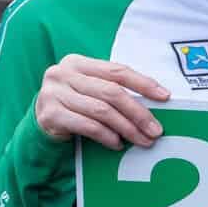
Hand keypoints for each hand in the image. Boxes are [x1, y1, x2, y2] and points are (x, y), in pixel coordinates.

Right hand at [34, 56, 169, 149]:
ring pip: (101, 111)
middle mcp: (63, 74)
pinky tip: (117, 143)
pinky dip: (106, 136)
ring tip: (142, 140)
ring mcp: (53, 93)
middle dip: (138, 113)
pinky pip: (87, 126)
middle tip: (156, 130)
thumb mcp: (92, 90)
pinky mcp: (49, 114)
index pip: (117, 71)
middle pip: (112, 93)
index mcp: (78, 63)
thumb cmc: (76, 103)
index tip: (165, 97)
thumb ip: (115, 90)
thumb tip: (156, 103)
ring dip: (127, 128)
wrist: (42, 120)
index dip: (144, 83)